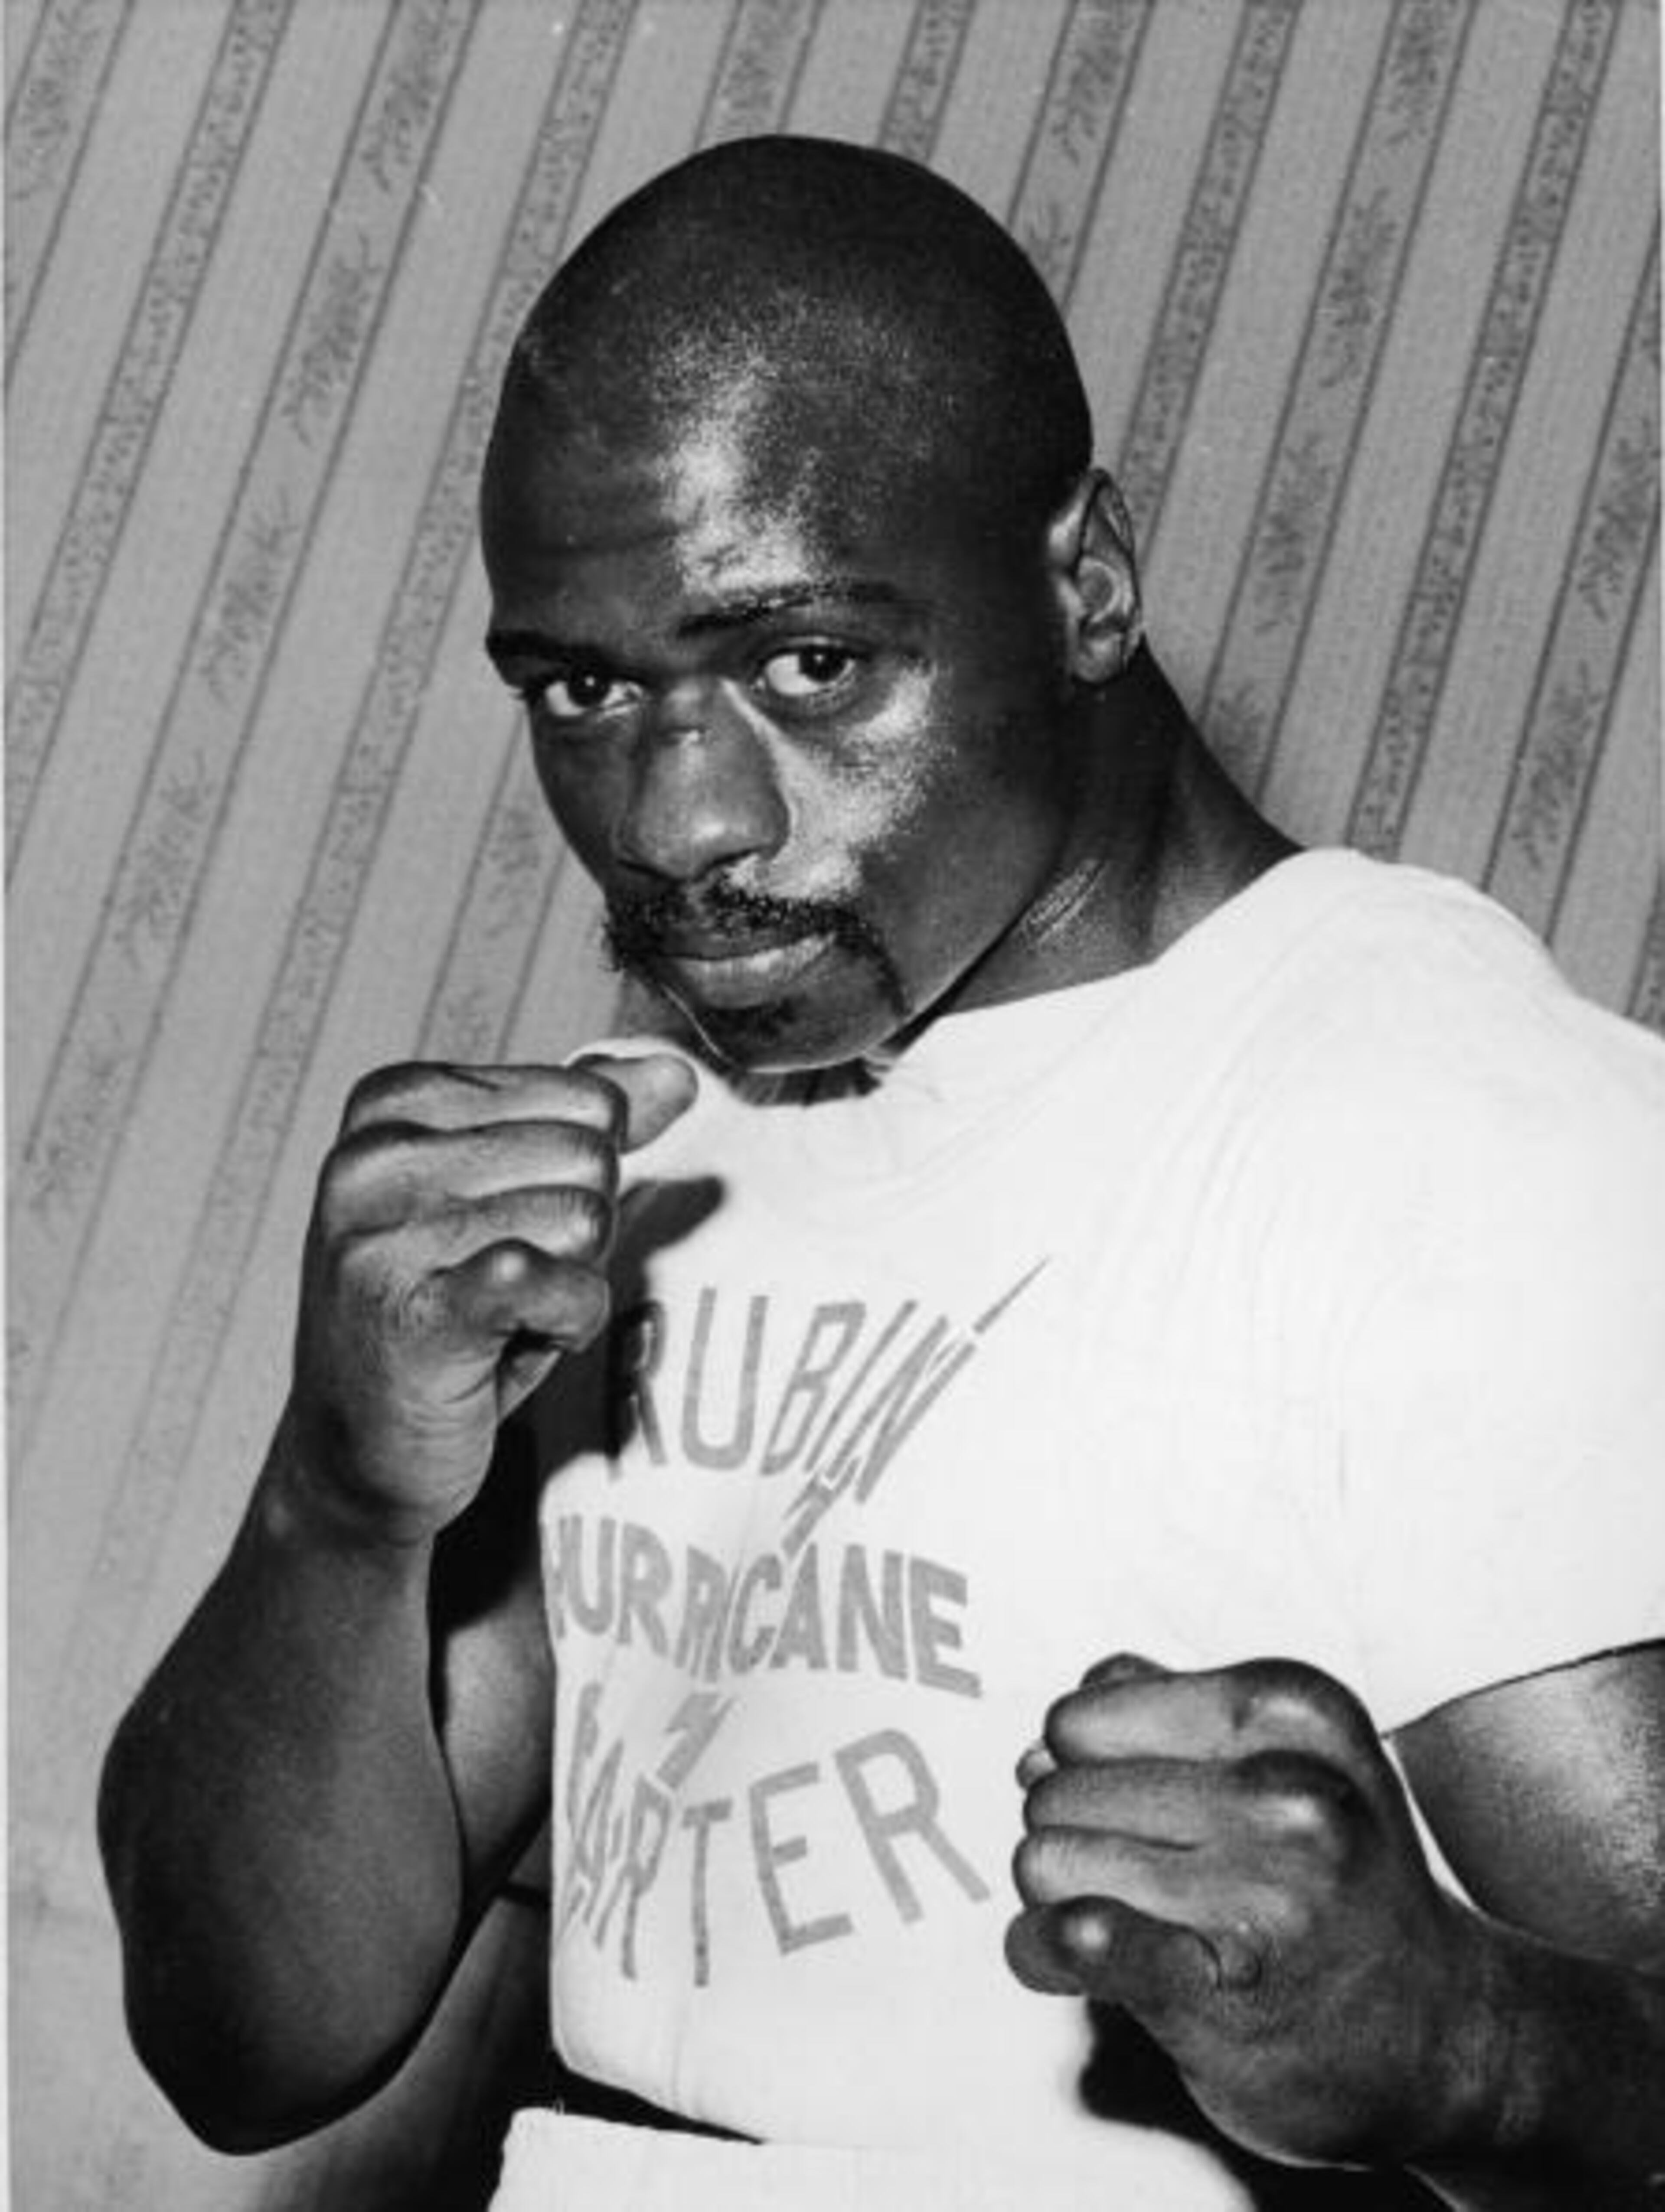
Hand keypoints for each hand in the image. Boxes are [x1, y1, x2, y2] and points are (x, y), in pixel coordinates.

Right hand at [283, 1053, 695, 1544]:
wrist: (358, 1447)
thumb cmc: (448, 1310)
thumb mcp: (514, 1193)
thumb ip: (591, 1121)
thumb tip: (678, 1074)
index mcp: (395, 1103)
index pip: (586, 1095)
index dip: (578, 1175)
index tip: (510, 1225)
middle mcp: (376, 1156)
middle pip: (588, 1154)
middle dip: (579, 1229)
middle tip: (511, 1282)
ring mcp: (386, 1236)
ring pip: (582, 1217)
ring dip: (570, 1280)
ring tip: (503, 1314)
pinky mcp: (417, 1314)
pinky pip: (556, 1279)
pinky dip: (568, 1318)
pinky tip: (521, 1340)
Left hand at [1008, 1655, 1495, 2170]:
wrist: (1446, 2035)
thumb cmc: (1339, 1880)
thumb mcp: (1285, 1755)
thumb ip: (1155, 1714)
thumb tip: (1036, 1747)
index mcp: (1293, 1711)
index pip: (1081, 1716)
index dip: (1081, 1765)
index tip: (1132, 1808)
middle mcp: (1287, 1794)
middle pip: (1054, 1790)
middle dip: (1072, 1835)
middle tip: (1140, 1877)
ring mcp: (1259, 1894)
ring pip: (1045, 1863)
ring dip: (1058, 1900)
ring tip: (1130, 1918)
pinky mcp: (1220, 1990)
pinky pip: (1069, 1937)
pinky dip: (1042, 1950)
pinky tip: (1078, 1960)